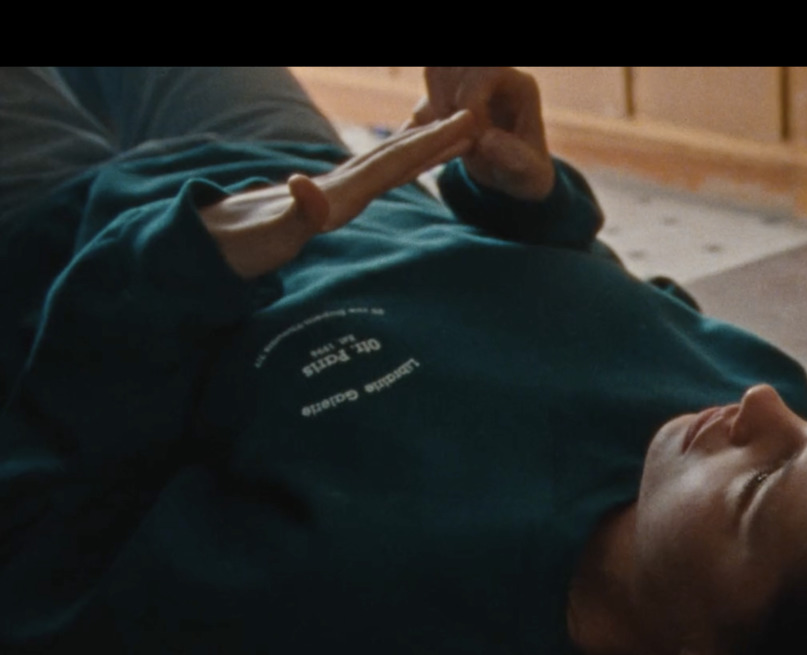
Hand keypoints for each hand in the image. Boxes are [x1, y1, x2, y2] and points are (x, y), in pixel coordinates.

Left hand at [199, 110, 476, 278]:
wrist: (204, 245)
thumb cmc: (239, 248)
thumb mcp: (271, 236)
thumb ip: (294, 213)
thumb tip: (306, 184)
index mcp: (337, 193)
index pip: (391, 163)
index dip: (428, 145)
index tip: (462, 126)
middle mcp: (335, 188)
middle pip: (393, 157)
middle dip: (432, 140)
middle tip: (470, 122)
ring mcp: (328, 195)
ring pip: (383, 166)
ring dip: (416, 151)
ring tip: (447, 139)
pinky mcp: (321, 205)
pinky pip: (370, 181)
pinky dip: (394, 168)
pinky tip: (399, 169)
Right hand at [408, 67, 555, 202]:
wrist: (511, 170)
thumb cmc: (525, 172)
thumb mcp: (529, 174)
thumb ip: (515, 160)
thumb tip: (487, 140)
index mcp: (520, 87)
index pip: (488, 71)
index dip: (471, 101)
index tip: (470, 136)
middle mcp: (497, 72)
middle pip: (457, 66)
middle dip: (449, 102)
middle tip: (455, 136)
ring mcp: (473, 75)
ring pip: (438, 68)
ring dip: (434, 103)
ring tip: (448, 134)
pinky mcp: (453, 84)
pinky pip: (429, 79)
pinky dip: (424, 106)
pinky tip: (437, 131)